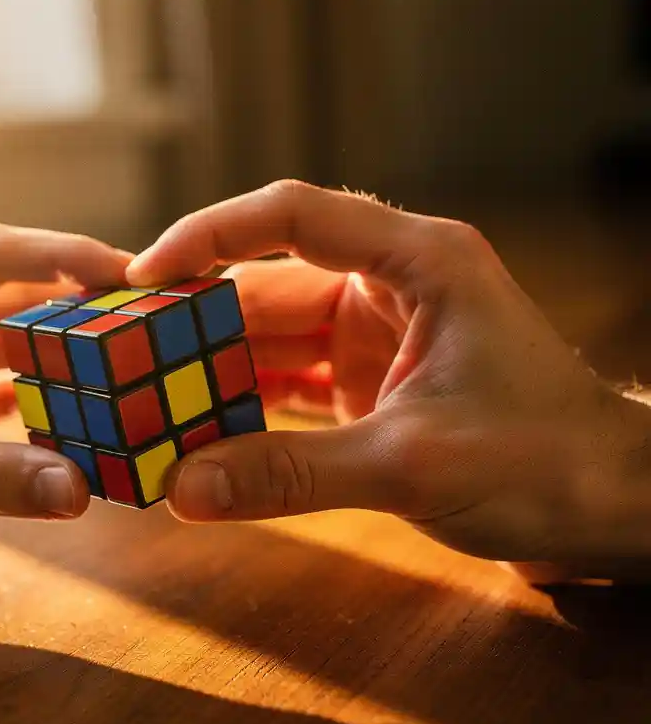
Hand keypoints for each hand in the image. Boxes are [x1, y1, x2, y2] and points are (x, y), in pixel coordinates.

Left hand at [0, 225, 131, 573]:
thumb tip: (76, 489)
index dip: (59, 254)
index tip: (124, 269)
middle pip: (9, 290)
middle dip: (76, 300)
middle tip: (144, 316)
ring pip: (8, 334)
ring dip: (61, 346)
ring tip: (125, 359)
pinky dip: (38, 391)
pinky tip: (80, 411)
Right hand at [126, 180, 650, 581]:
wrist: (610, 507)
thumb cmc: (545, 461)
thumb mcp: (413, 464)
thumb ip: (293, 473)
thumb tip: (184, 489)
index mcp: (416, 261)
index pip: (292, 216)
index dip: (210, 236)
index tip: (143, 274)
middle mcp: (389, 284)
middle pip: (268, 283)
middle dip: (196, 320)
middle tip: (122, 352)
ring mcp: (375, 335)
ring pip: (272, 337)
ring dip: (214, 368)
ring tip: (145, 395)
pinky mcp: (367, 383)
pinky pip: (288, 382)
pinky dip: (244, 406)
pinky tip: (196, 428)